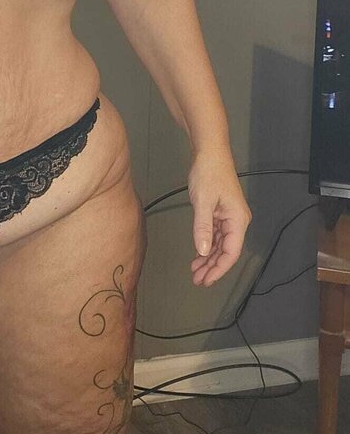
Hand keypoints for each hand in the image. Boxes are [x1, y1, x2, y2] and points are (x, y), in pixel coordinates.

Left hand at [188, 150, 251, 285]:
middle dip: (212, 267)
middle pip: (226, 251)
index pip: (231, 252)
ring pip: (220, 245)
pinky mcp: (221, 213)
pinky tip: (198, 255)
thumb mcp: (203, 202)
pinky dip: (207, 246)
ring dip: (208, 258)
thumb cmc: (209, 173)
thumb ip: (203, 228)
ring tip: (195, 271)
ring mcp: (229, 217)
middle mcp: (237, 221)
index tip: (207, 280)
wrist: (209, 153)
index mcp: (238, 220)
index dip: (219, 269)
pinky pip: (215, 235)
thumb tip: (202, 251)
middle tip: (198, 280)